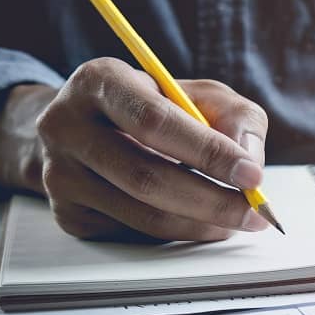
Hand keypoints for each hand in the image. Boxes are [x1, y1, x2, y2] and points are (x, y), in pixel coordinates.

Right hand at [0, 57, 269, 240]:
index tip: (253, 176)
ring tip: (237, 220)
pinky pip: (133, 233)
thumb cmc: (157, 107)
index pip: (155, 121)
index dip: (208, 152)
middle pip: (146, 176)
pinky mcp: (67, 213)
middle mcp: (66, 126)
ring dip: (201, 223)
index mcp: (99, 81)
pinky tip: (199, 220)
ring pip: (142, 213)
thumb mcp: (200, 95)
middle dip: (212, 200)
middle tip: (255, 212)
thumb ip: (237, 118)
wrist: (89, 128)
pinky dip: (178, 231)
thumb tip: (251, 163)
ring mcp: (60, 174)